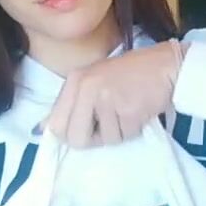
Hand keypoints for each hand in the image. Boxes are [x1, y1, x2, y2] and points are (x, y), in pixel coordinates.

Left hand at [44, 40, 188, 147]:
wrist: (166, 65)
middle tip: (108, 125)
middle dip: (92, 139)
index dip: (69, 134)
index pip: (56, 123)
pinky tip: (139, 110)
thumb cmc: (130, 74)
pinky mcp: (129, 111)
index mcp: (75, 80)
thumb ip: (70, 105)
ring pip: (105, 140)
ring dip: (119, 132)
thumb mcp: (94, 81)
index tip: (85, 130)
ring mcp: (108, 100)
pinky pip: (125, 136)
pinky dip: (134, 129)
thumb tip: (39, 130)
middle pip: (76, 138)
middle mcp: (87, 88)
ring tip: (127, 109)